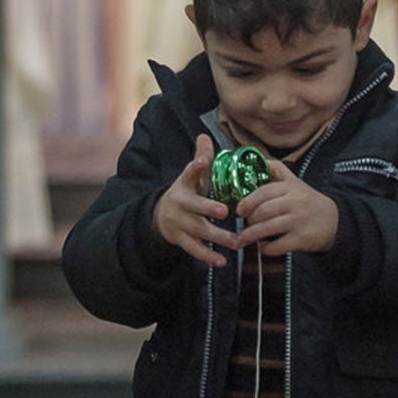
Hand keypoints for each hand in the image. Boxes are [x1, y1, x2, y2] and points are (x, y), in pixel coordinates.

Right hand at [152, 135, 234, 268]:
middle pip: (193, 206)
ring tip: (236, 242)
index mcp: (184, 185)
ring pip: (197, 230)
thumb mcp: (190, 177)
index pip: (188, 173)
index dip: (195, 167)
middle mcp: (180, 203)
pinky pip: (194, 249)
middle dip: (207, 208)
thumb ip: (200, 158)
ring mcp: (179, 222)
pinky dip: (207, 256)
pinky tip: (222, 261)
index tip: (202, 160)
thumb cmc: (186, 194)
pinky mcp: (180, 239)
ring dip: (217, 237)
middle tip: (224, 211)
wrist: (161, 216)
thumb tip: (204, 135)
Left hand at [235, 158, 339, 256]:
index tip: (239, 210)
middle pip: (263, 211)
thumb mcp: (296, 182)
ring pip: (267, 229)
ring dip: (251, 236)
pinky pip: (277, 245)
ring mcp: (299, 221)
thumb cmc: (309, 202)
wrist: (334, 221)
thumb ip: (278, 170)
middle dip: (248, 221)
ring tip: (243, 239)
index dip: (248, 201)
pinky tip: (263, 247)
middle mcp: (295, 203)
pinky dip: (266, 248)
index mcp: (291, 188)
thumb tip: (259, 159)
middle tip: (243, 226)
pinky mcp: (302, 238)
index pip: (264, 191)